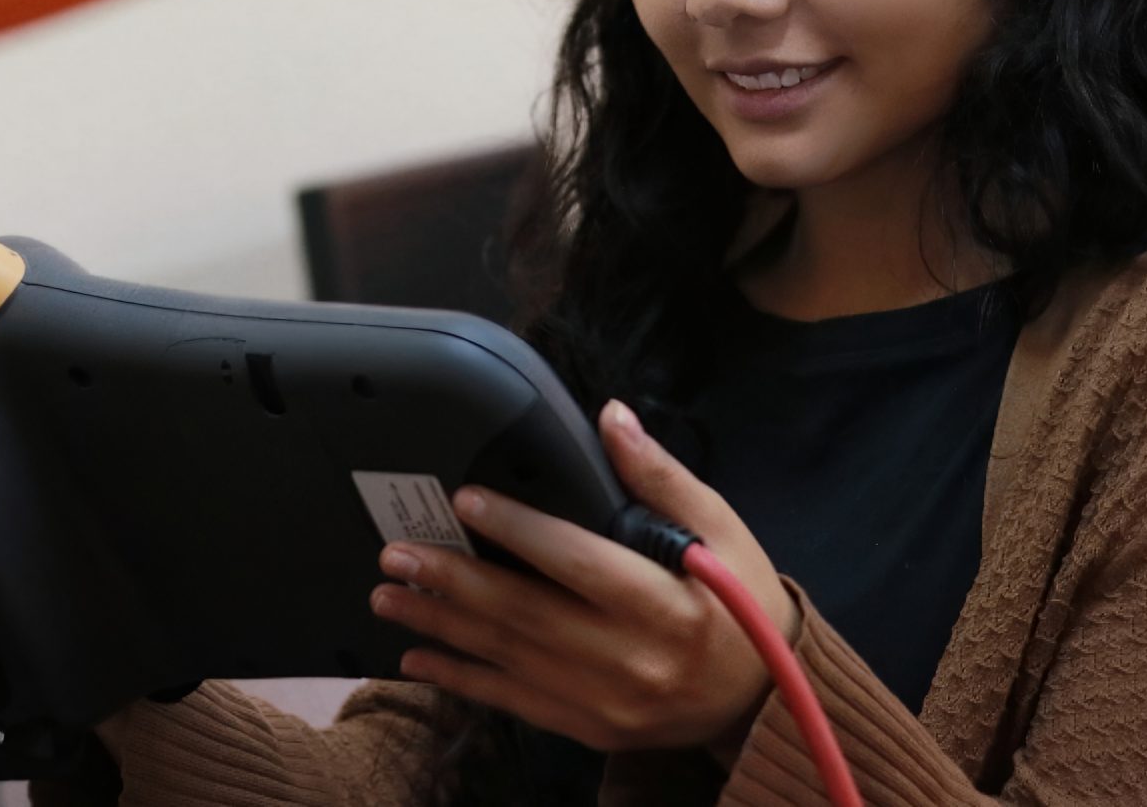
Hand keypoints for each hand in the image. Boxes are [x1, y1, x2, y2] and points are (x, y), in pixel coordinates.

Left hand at [368, 400, 797, 762]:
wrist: (758, 697)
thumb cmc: (739, 599)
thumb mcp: (717, 527)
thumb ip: (659, 476)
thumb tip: (610, 417)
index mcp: (666, 603)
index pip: (578, 561)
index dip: (519, 529)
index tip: (466, 500)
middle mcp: (632, 659)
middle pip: (527, 615)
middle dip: (454, 582)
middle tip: (396, 554)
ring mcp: (607, 703)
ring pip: (509, 660)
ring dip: (442, 627)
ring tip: (387, 597)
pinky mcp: (590, 729)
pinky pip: (514, 702)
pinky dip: (462, 678)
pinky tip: (418, 656)